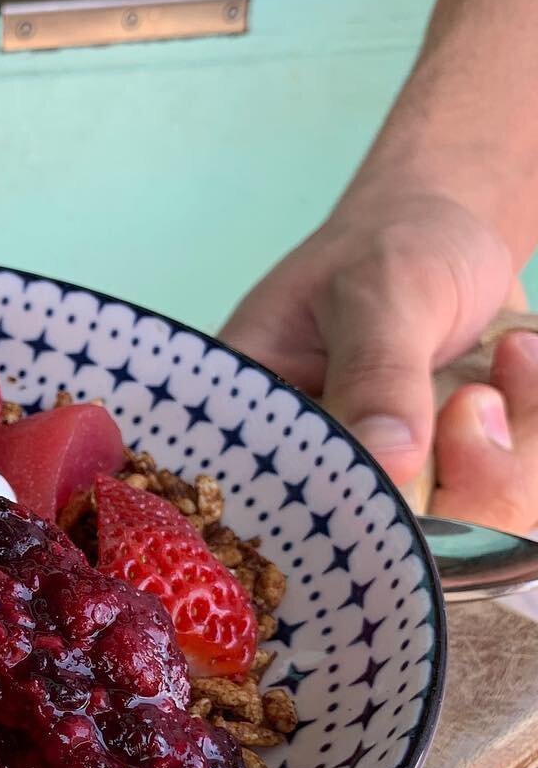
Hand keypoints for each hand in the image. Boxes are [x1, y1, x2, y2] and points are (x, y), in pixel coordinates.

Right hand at [221, 191, 537, 530]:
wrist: (456, 226)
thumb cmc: (394, 243)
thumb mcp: (382, 290)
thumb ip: (381, 374)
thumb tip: (389, 462)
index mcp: (257, 422)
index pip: (280, 510)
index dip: (346, 520)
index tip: (413, 474)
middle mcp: (316, 468)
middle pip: (381, 542)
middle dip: (460, 479)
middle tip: (476, 397)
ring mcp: (389, 481)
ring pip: (463, 530)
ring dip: (509, 447)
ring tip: (507, 358)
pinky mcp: (450, 481)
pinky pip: (508, 500)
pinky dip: (532, 432)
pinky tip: (517, 362)